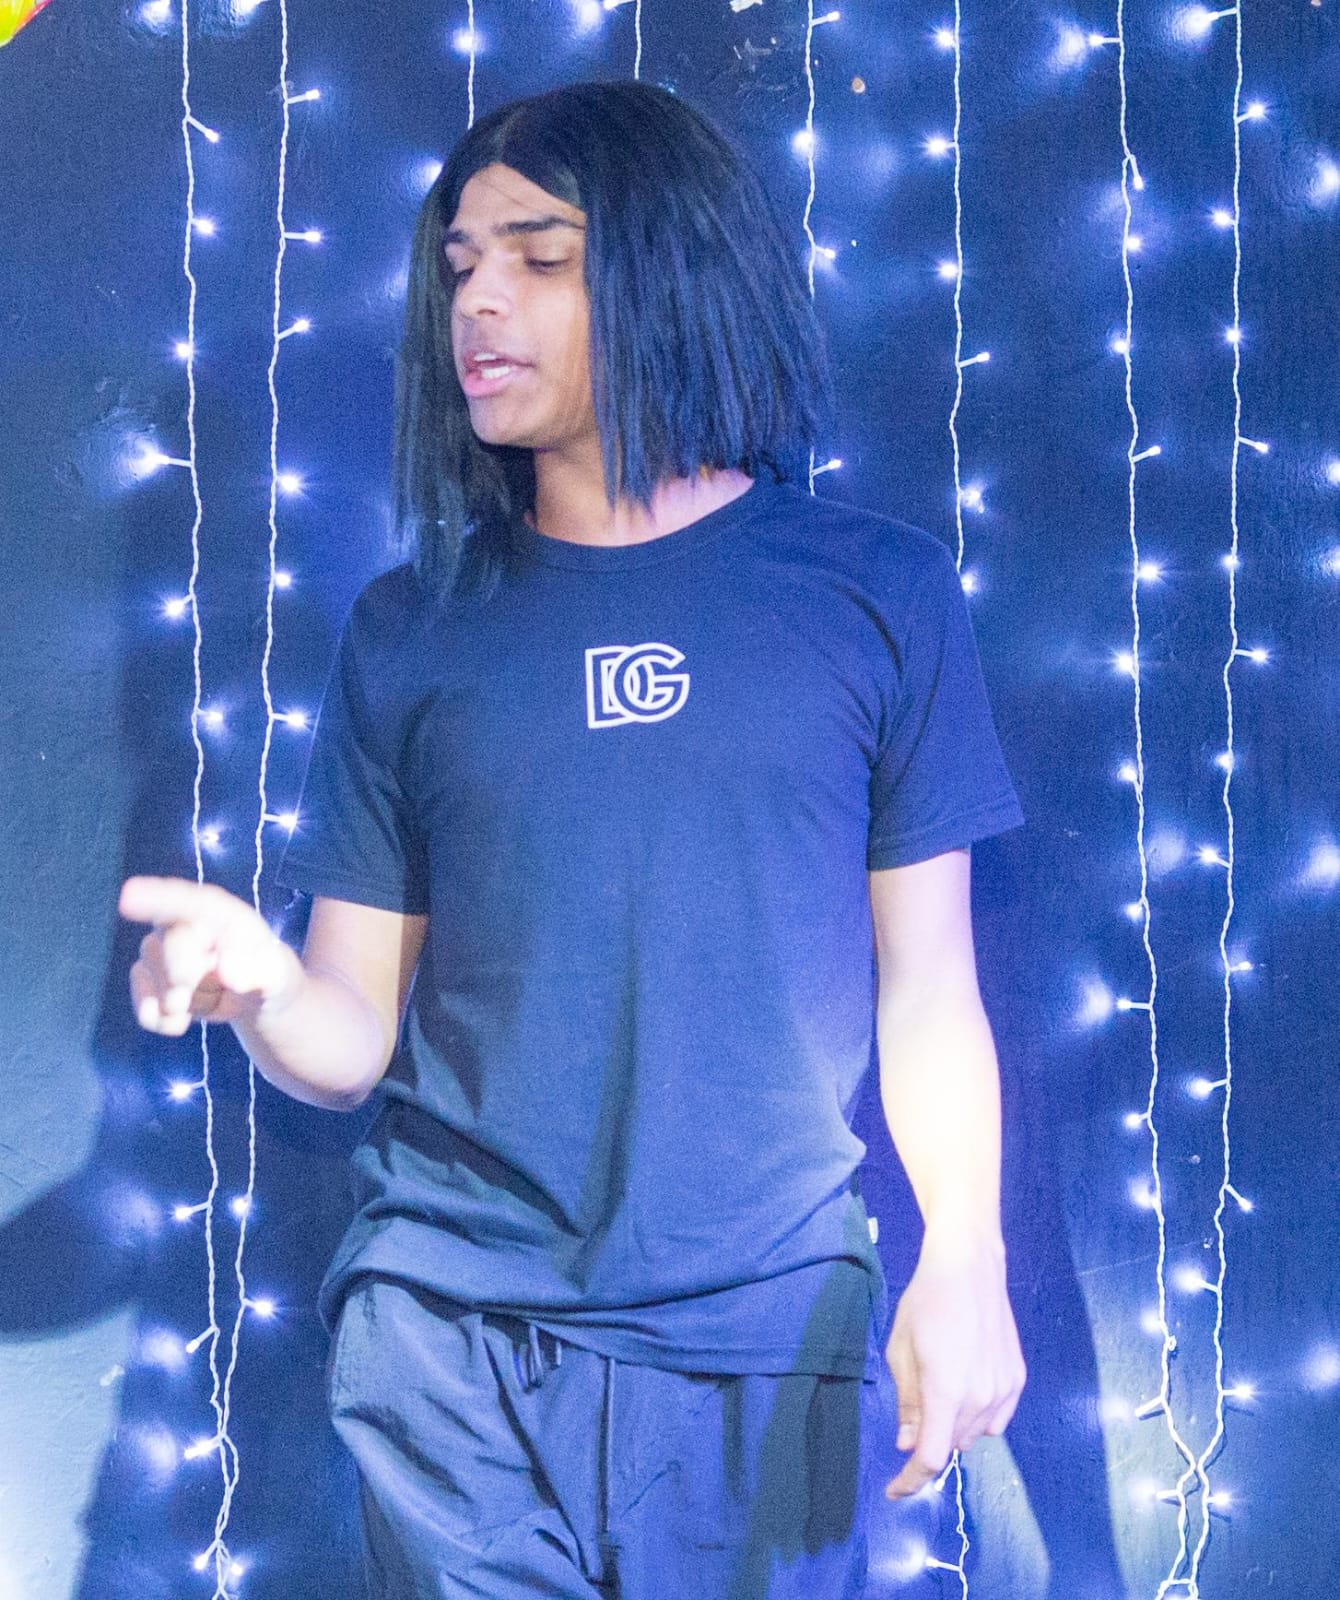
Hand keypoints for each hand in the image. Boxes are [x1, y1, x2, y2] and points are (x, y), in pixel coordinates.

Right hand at [119, 875, 302, 1035]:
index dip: (159, 897)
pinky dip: (168, 1023)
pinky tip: (190, 1016)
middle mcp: (186, 924)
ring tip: (215, 995)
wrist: (254, 997)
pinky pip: (145, 1011)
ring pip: (151, 978)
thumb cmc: (270, 976)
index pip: (190, 903)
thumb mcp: (280, 978)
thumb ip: (262, 972)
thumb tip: (227, 968)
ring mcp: (161, 949)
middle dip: (185, 976)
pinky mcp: (147, 979)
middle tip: (216, 989)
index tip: (128, 895)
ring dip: (186, 1003)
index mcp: (222, 914)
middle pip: (168, 946)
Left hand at [883, 1230, 1025, 1498]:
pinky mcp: (1017, 1379)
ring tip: (940, 1384)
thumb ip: (906, 1402)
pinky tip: (966, 1389)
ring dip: (953, 1427)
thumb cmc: (926, 1302)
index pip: (931, 1457)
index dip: (911, 1480)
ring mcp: (1004, 1390)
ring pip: (973, 1434)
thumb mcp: (900, 1350)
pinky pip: (995, 1419)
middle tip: (914, 1407)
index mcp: (946, 1390)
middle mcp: (981, 1397)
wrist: (969, 1268)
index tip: (894, 1489)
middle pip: (951, 1444)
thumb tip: (907, 1443)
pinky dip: (977, 1417)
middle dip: (929, 1439)